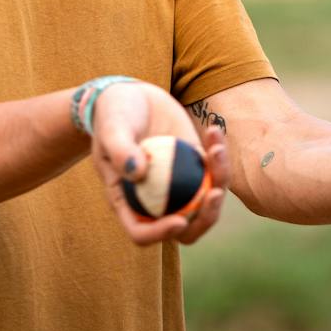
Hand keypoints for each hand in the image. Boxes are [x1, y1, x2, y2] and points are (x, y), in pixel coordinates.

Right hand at [90, 81, 229, 246]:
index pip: (141, 232)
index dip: (161, 234)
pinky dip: (219, 156)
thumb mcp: (111, 128)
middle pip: (184, 227)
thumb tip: (138, 174)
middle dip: (205, 218)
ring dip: (219, 181)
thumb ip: (120, 150)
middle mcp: (155, 200)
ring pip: (206, 201)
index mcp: (128, 201)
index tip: (179, 220)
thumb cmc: (113, 115)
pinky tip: (214, 132)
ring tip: (216, 150)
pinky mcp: (194, 165)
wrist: (131, 96)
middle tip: (214, 192)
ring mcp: (178, 185)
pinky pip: (213, 171)